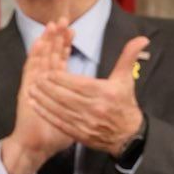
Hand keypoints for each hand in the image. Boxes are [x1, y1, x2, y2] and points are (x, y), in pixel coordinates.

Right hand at [0, 20, 75, 173]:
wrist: (37, 146)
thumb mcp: (79, 116)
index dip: (65, 45)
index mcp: (55, 87)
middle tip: (62, 19)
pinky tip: (38, 42)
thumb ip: (90, 103)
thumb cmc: (57, 133)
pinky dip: (33, 55)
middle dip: (56, 37)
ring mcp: (34, 85)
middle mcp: (43, 83)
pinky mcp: (27, 90)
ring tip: (52, 25)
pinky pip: (30, 69)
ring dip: (46, 41)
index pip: (59, 60)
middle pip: (50, 54)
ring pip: (40, 58)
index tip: (72, 29)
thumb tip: (107, 99)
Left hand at [27, 35, 147, 155]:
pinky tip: (36, 106)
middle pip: (66, 96)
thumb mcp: (126, 79)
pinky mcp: (80, 134)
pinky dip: (46, 114)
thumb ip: (129, 57)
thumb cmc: (124, 104)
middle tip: (36, 79)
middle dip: (49, 88)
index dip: (61, 79)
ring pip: (60, 109)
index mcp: (105, 93)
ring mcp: (86, 123)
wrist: (128, 135)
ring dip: (44, 100)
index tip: (48, 72)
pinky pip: (60, 122)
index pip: (78, 84)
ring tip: (31, 89)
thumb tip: (141, 39)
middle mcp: (95, 109)